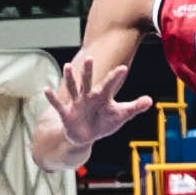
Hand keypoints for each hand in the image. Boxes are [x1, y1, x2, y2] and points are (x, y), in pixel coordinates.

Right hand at [33, 46, 149, 168]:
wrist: (85, 136)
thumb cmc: (104, 122)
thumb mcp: (120, 115)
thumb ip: (134, 107)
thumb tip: (150, 100)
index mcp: (102, 96)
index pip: (110, 85)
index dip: (116, 78)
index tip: (123, 69)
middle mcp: (88, 96)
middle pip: (89, 82)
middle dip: (89, 71)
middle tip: (90, 58)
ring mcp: (77, 104)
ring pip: (73, 89)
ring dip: (70, 79)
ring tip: (67, 66)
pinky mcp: (67, 113)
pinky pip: (58, 105)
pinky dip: (52, 98)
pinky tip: (45, 89)